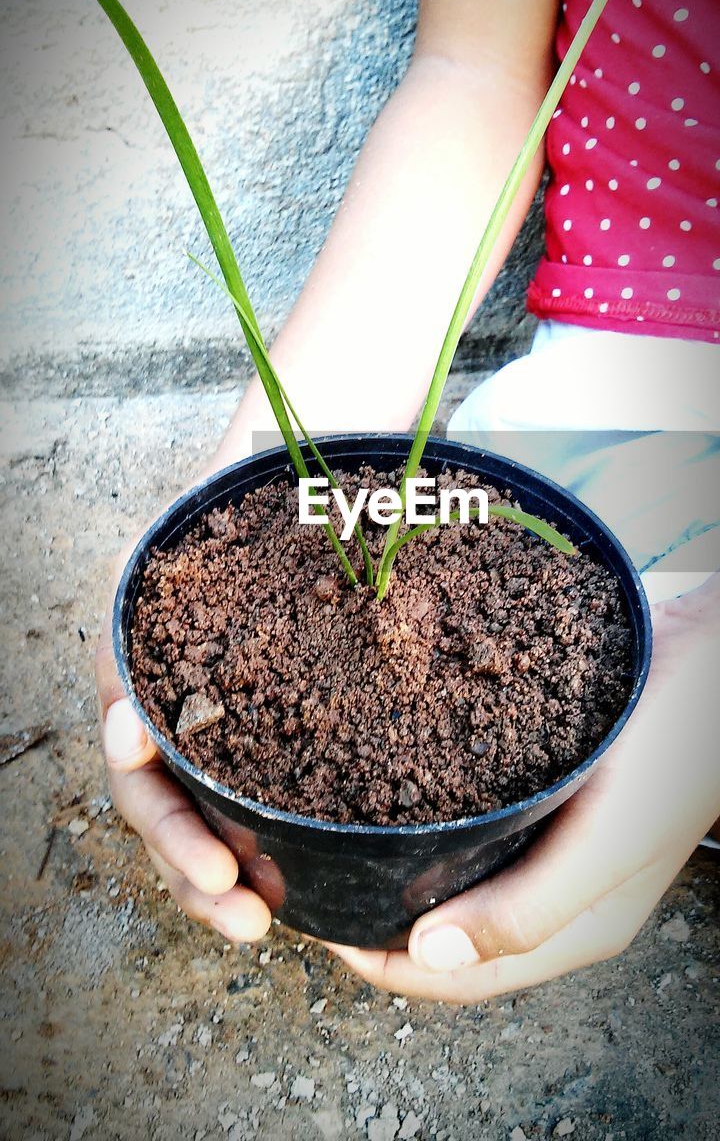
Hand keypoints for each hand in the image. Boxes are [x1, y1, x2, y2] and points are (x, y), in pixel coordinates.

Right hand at [96, 535, 271, 943]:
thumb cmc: (236, 502)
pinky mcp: (255, 734)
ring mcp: (205, 724)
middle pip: (158, 807)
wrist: (277, 483)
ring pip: (197, 819)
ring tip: (263, 922)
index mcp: (136, 667)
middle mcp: (158, 705)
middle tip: (243, 911)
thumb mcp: (198, 530)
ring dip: (221, 878)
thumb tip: (125, 737)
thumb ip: (162, 620)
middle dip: (191, 864)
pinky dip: (260, 849)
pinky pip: (245, 804)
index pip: (133, 757)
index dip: (159, 808)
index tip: (205, 851)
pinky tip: (291, 883)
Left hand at [325, 574, 719, 1000]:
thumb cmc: (679, 752)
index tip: (319, 921)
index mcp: (570, 924)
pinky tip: (384, 761)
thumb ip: (529, 907)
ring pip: (452, 861)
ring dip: (394, 851)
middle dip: (375, 907)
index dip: (381, 964)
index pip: (455, 976)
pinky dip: (423, 797)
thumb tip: (427, 957)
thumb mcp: (612, 841)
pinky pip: (469, 803)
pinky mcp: (541, 779)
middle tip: (311, 865)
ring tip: (333, 818)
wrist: (715, 654)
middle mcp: (550, 885)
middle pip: (444, 921)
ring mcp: (545, 831)